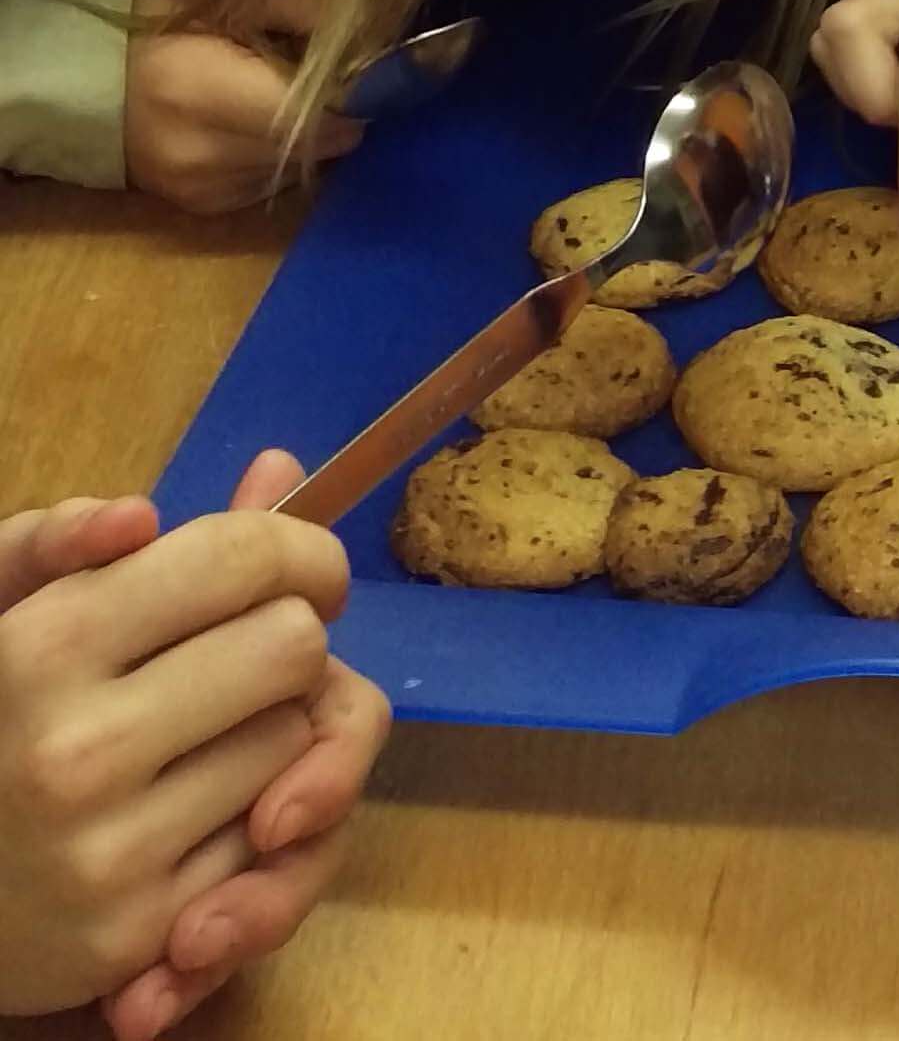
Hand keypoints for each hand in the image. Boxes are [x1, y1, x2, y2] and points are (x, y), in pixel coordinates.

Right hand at [0, 450, 387, 1030]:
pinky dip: (252, 817)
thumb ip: (61, 540)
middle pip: (295, 646)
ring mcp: (109, 854)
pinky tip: (195, 807)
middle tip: (249, 652)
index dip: (299, 550)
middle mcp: (78, 751)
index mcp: (46, 647)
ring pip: (296, 741)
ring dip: (274, 726)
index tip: (300, 568)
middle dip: (286, 637)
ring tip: (206, 731)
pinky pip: (271, 844)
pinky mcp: (136, 935)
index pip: (243, 558)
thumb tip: (138, 515)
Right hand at [126, 0, 362, 213]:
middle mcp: (203, 156)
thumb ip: (305, 1)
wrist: (77, 69)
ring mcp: (199, 191)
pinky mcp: (199, 207)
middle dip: (336, 107)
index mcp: (205, 95)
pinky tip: (254, 118)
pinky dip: (278, 151)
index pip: (320, 113)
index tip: (362, 57)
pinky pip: (270, 182)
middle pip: (318, 143)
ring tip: (280, 89)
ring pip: (300, 166)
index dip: (356, 86)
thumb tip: (376, 28)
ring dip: (309, 132)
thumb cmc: (157, 13)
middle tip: (322, 66)